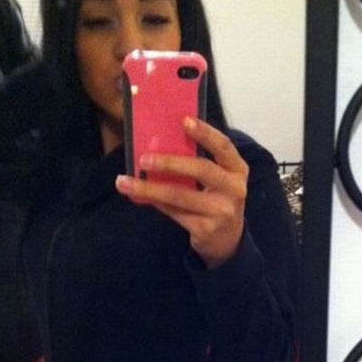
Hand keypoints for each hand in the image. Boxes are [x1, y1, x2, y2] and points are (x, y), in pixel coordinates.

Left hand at [115, 117, 248, 268]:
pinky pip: (173, 212)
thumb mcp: (218, 180)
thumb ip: (198, 163)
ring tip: (125, 181)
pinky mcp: (205, 229)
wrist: (227, 240)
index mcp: (237, 170)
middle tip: (143, 159)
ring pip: (180, 195)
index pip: (224, 146)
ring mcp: (220, 211)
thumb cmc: (217, 200)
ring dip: (149, 187)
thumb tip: (158, 144)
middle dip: (170, 163)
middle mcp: (234, 190)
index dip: (205, 133)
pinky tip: (137, 195)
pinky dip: (154, 201)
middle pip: (201, 170)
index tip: (184, 120)